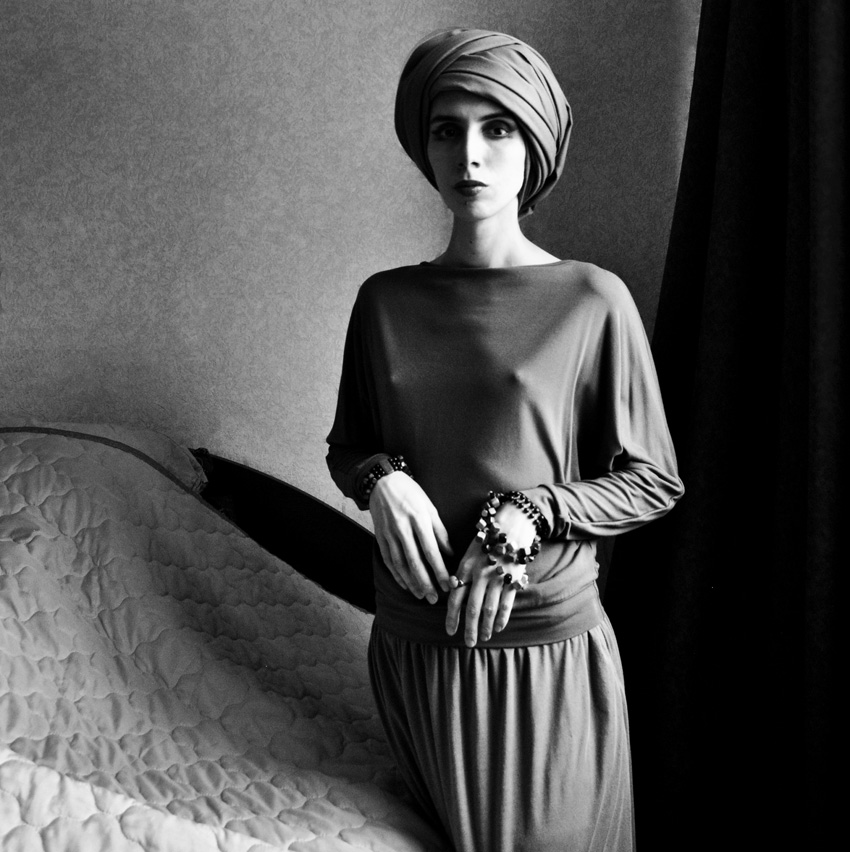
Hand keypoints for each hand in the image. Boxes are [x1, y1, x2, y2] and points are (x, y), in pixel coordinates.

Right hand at [369, 472, 453, 602]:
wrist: (382, 482)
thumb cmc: (412, 494)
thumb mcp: (430, 507)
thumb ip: (440, 531)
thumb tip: (450, 554)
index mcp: (419, 519)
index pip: (431, 551)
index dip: (440, 571)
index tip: (448, 585)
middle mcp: (402, 527)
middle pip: (415, 561)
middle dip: (426, 582)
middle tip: (434, 599)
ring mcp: (389, 533)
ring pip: (400, 564)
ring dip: (411, 582)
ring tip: (421, 595)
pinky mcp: (379, 536)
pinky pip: (388, 560)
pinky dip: (396, 574)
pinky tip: (405, 585)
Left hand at [445, 502, 536, 646]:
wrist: (512, 524)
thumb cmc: (487, 539)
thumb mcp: (468, 552)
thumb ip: (462, 572)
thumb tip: (453, 592)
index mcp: (465, 567)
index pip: (455, 597)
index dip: (451, 616)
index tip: (449, 631)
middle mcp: (480, 574)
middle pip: (472, 608)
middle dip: (469, 628)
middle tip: (468, 644)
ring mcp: (497, 577)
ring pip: (489, 609)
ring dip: (485, 627)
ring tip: (483, 638)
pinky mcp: (513, 579)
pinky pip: (506, 604)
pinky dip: (502, 618)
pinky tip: (497, 628)